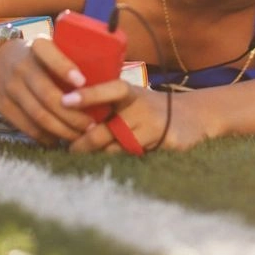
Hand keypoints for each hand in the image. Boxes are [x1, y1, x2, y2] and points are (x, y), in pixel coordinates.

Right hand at [0, 37, 95, 146]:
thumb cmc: (29, 55)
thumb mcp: (44, 47)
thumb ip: (66, 58)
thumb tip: (102, 82)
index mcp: (37, 48)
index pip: (50, 55)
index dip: (65, 68)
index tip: (83, 82)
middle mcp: (22, 67)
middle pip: (50, 96)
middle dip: (74, 115)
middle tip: (91, 126)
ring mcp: (10, 87)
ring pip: (39, 115)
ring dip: (62, 130)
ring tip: (79, 137)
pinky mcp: (1, 105)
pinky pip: (26, 126)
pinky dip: (44, 137)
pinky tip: (57, 140)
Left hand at [64, 85, 211, 153]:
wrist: (191, 117)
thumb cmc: (146, 108)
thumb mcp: (129, 99)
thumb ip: (104, 104)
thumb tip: (62, 113)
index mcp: (131, 93)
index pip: (111, 89)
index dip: (89, 95)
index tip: (65, 100)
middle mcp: (143, 107)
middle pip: (106, 130)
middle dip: (83, 142)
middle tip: (68, 149)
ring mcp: (156, 127)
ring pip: (117, 149)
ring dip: (100, 155)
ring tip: (84, 157)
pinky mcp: (167, 144)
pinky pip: (135, 159)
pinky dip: (120, 162)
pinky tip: (110, 164)